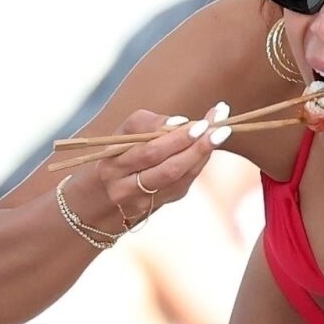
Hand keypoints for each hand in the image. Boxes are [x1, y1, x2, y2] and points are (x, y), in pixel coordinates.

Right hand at [66, 103, 231, 231]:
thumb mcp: (122, 134)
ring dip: (203, 154)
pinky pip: (185, 182)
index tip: (200, 121)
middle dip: (197, 147)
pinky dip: (199, 162)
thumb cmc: (118, 153)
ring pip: (179, 178)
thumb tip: (179, 121)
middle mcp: (127, 189)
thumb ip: (146, 123)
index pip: (149, 151)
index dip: (177, 137)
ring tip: (220, 132)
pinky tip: (208, 146)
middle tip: (220, 127)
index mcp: (113, 167)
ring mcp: (146, 201)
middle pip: (168, 168)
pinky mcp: (163, 203)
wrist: (102, 199)